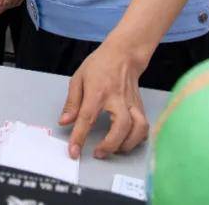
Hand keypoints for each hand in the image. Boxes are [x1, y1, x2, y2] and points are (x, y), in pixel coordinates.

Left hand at [59, 39, 149, 159]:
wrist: (123, 54)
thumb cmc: (99, 65)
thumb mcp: (78, 78)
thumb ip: (72, 102)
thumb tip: (64, 122)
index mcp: (97, 92)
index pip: (87, 118)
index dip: (79, 136)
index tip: (74, 152)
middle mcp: (117, 99)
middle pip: (120, 127)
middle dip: (110, 145)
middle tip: (98, 153)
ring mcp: (132, 103)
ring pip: (138, 129)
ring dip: (127, 145)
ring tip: (114, 149)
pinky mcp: (141, 107)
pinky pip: (144, 127)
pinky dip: (138, 138)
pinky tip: (128, 141)